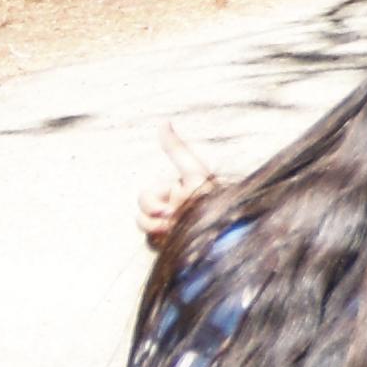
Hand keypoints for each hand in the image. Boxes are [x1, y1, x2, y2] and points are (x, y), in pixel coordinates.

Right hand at [138, 124, 223, 256]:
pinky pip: (152, 243)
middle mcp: (167, 210)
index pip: (146, 196)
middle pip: (141, 211)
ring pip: (144, 227)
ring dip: (157, 227)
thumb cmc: (211, 198)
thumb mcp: (194, 172)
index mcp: (171, 194)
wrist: (224, 228)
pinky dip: (162, 240)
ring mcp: (167, 228)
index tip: (169, 200)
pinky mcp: (169, 244)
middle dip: (153, 212)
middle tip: (172, 215)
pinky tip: (177, 238)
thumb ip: (176, 150)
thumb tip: (164, 122)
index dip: (152, 199)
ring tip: (177, 227)